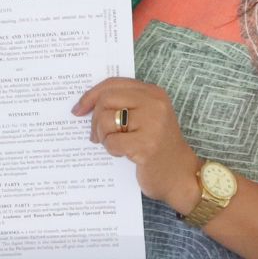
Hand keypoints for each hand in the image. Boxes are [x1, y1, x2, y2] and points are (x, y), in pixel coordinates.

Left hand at [74, 78, 200, 211]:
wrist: (179, 174)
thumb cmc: (155, 145)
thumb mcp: (144, 117)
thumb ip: (121, 105)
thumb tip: (84, 105)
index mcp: (153, 92)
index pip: (112, 84)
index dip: (91, 95)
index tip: (78, 110)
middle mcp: (155, 104)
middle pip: (106, 100)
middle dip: (95, 120)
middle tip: (97, 136)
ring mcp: (152, 124)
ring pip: (106, 120)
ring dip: (104, 137)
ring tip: (115, 145)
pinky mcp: (147, 145)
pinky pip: (112, 142)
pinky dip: (112, 150)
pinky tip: (124, 154)